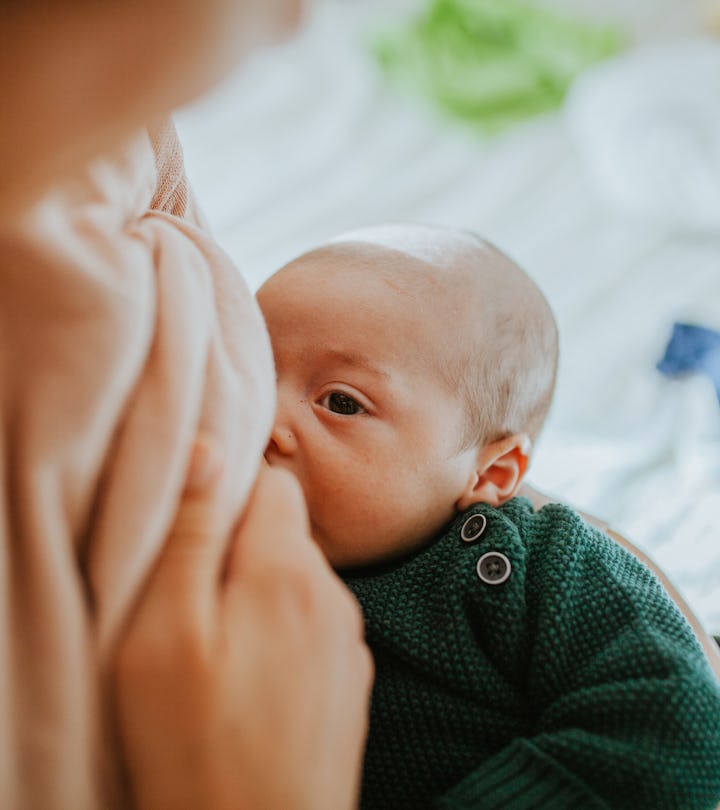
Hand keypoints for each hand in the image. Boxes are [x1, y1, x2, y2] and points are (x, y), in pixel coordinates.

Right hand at [114, 435, 372, 809]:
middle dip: (239, 548)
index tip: (193, 534)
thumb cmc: (194, 749)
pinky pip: (315, 627)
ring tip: (218, 653)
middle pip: (286, 534)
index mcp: (288, 574)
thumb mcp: (163, 635)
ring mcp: (350, 643)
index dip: (229, 494)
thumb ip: (192, 535)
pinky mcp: (352, 682)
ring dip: (260, 595)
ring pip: (299, 581)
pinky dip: (283, 635)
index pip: (274, 483)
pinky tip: (251, 686)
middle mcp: (334, 597)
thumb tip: (210, 447)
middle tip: (192, 605)